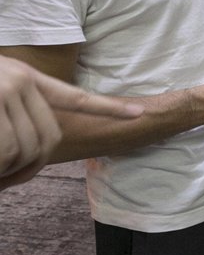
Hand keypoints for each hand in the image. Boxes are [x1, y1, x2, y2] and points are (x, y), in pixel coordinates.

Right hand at [0, 59, 143, 189]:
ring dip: (6, 166)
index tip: (139, 113)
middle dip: (31, 163)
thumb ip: (19, 109)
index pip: (76, 98)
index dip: (109, 108)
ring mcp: (7, 88)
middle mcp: (22, 79)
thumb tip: (30, 144)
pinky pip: (5, 150)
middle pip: (49, 137)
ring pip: (24, 148)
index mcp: (28, 78)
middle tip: (5, 176)